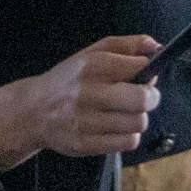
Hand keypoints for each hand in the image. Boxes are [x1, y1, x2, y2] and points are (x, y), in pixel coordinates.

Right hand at [0, 34, 162, 170]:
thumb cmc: (69, 80)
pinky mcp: (85, 144)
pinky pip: (126, 143)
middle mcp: (88, 92)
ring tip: (125, 113)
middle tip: (143, 97)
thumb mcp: (93, 53)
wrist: (34, 110)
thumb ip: (127, 45)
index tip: (145, 75)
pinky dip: (128, 136)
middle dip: (151, 98)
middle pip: (141, 100)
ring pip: (137, 123)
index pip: (140, 68)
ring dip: (138, 118)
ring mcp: (85, 121)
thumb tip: (157, 47)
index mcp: (93, 65)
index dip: (150, 72)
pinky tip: (117, 128)